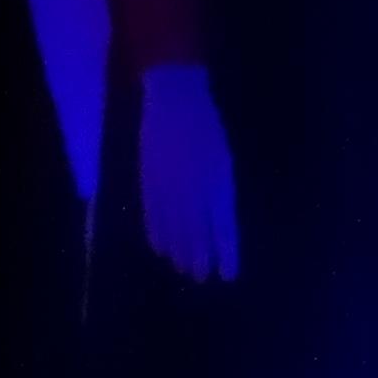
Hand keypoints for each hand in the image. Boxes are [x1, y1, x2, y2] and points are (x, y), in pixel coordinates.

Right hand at [139, 64, 239, 282]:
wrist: (175, 100)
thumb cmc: (206, 131)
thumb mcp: (222, 161)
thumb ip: (220, 194)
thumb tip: (220, 227)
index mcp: (219, 179)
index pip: (223, 223)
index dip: (226, 250)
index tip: (228, 274)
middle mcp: (194, 185)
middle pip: (197, 229)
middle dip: (200, 256)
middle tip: (201, 277)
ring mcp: (169, 182)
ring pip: (173, 224)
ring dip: (178, 249)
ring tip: (182, 269)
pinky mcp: (148, 177)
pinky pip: (151, 211)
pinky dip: (156, 231)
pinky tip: (160, 247)